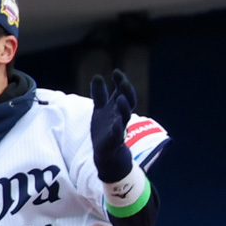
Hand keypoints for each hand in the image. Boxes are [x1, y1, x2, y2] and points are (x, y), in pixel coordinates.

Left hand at [88, 69, 136, 183]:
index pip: (122, 92)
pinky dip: (117, 129)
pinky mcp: (114, 142)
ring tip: (120, 99)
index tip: (116, 72)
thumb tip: (97, 76)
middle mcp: (120, 117)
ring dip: (123, 108)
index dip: (120, 82)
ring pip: (125, 117)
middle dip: (126, 92)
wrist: (106, 154)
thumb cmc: (104, 130)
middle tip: (122, 81)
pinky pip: (117, 135)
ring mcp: (118, 129)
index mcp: (117, 109)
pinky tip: (115, 123)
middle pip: (127, 102)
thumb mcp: (100, 110)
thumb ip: (100, 94)